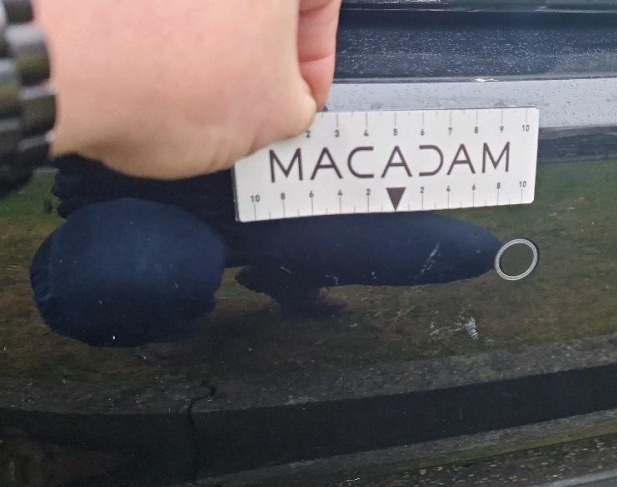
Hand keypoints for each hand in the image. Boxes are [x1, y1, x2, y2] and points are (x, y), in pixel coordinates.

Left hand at [33, 0, 341, 178]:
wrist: (65, 65)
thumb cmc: (165, 76)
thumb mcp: (274, 116)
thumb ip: (297, 103)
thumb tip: (286, 102)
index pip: (321, 5)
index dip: (316, 62)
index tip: (300, 96)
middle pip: (258, 4)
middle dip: (261, 51)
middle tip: (255, 98)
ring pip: (207, 6)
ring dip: (211, 46)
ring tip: (194, 94)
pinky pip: (155, 10)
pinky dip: (160, 36)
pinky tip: (152, 74)